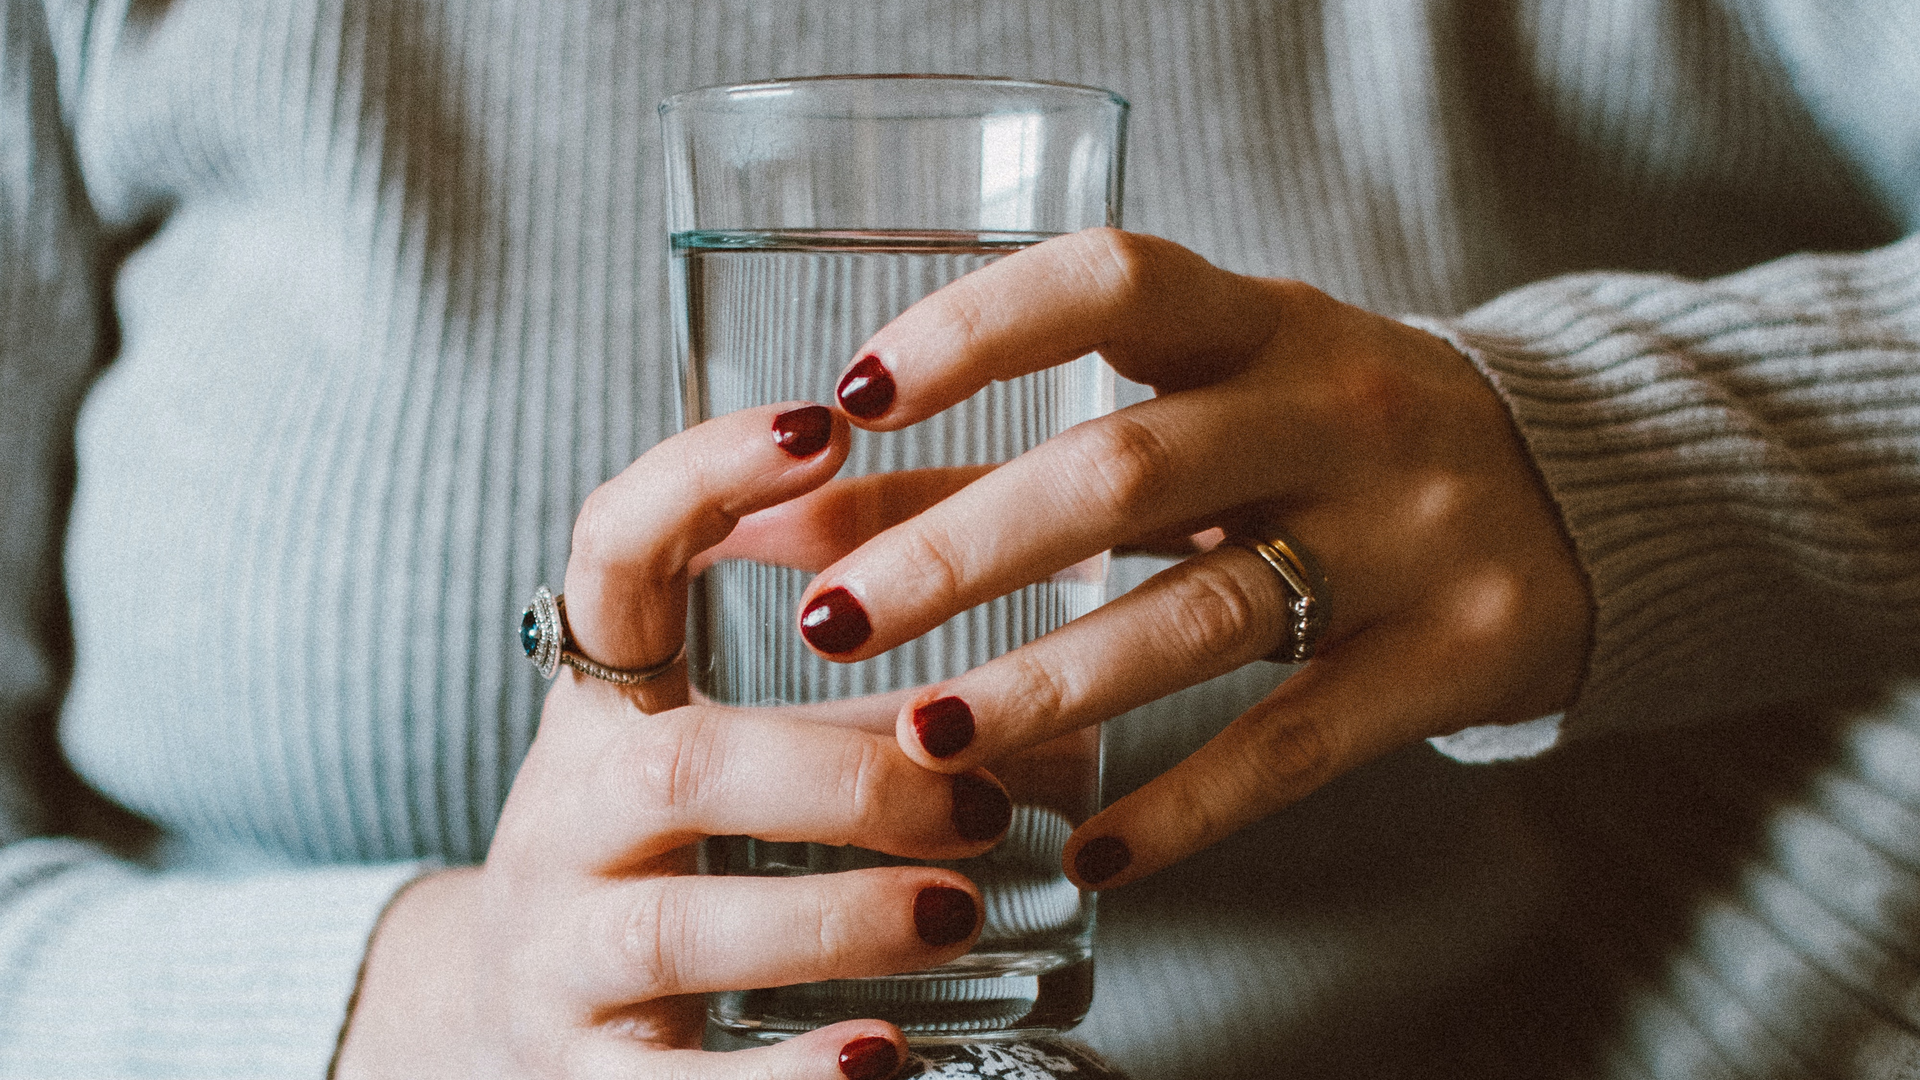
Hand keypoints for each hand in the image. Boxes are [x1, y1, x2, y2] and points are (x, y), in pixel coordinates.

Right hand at [333, 404, 1011, 1078]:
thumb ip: (864, 714)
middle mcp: (562, 815)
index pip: (611, 556)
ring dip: (837, 913)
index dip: (701, 479)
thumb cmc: (665, 854)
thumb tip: (1052, 681)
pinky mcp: (574, 1073)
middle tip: (979, 799)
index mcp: (602, 706)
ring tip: (960, 911)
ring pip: (677, 924)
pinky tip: (878, 1061)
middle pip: (680, 770)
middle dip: (846, 776)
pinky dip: (779, 1078)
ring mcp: (554, 949)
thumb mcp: (739, 760)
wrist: (519, 1010)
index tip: (824, 425)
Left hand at [775, 228, 1592, 889]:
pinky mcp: (1455, 656)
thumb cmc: (1333, 439)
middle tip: (831, 620)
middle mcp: (1338, 412)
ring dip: (1047, 685)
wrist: (1592, 490)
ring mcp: (1407, 535)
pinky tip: (1087, 854)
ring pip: (1202, 615)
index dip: (976, 330)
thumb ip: (1000, 456)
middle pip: (1127, 469)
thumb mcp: (1200, 411)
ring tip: (923, 743)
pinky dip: (1185, 807)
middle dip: (963, 549)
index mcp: (1263, 323)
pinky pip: (1297, 744)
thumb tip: (795, 517)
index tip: (853, 395)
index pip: (1112, 283)